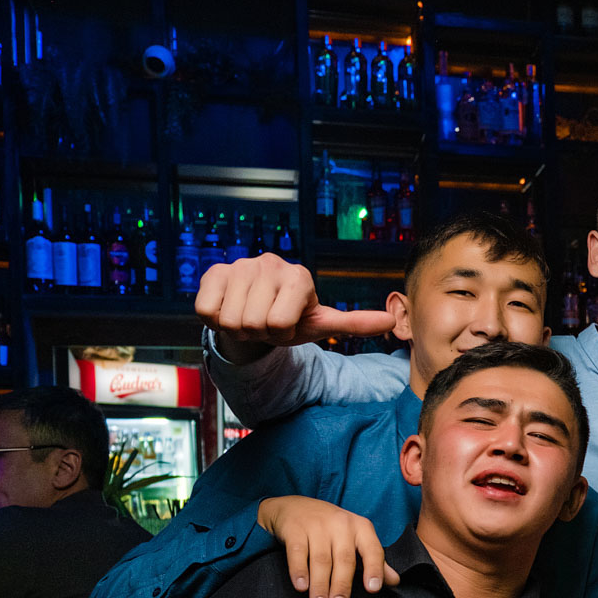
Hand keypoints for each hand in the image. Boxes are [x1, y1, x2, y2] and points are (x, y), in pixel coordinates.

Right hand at [196, 252, 395, 362]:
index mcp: (299, 276)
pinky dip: (215, 319)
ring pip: (231, 320)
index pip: (279, 324)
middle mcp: (270, 264)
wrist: (254, 315)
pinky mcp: (213, 272)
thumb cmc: (290, 320)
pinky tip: (229, 308)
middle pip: (255, 323)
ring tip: (250, 317)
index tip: (286, 325)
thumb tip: (390, 320)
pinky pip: (207, 311)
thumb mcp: (321, 323)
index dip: (281, 333)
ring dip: (239, 327)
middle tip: (265, 323)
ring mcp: (240, 265)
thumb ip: (354, 323)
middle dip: (260, 332)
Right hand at [257, 495, 398, 597]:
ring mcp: (317, 525)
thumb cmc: (332, 529)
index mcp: (361, 528)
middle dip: (341, 586)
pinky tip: (301, 587)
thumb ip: (374, 561)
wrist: (296, 507)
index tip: (373, 588)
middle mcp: (341, 524)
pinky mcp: (295, 529)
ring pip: (320, 560)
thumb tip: (394, 582)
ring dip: (320, 585)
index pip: (372, 550)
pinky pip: (297, 552)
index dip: (374, 569)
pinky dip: (299, 571)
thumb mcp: (356, 540)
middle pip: (344, 559)